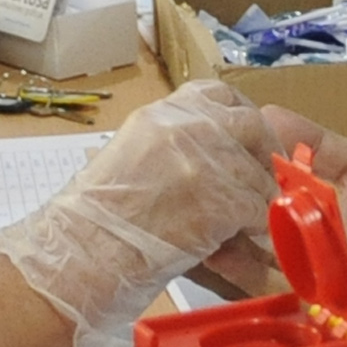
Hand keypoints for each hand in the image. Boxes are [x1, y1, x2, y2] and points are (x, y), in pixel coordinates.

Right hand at [0, 81, 283, 346]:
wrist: (82, 252)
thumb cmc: (91, 221)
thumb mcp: (129, 159)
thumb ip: (169, 148)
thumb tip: (205, 161)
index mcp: (161, 114)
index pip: (216, 94)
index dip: (239, 115)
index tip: (246, 136)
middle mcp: (190, 127)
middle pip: (250, 124)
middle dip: (264, 149)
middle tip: (263, 175)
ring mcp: (211, 161)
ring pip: (259, 172)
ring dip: (259, 196)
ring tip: (248, 218)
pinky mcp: (225, 200)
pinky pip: (259, 208)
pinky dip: (258, 224)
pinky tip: (245, 237)